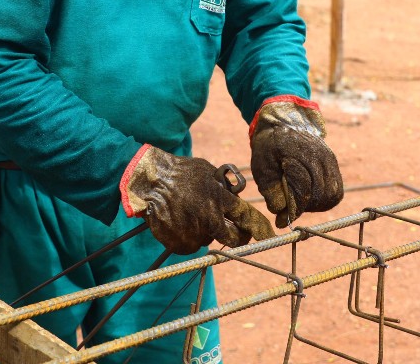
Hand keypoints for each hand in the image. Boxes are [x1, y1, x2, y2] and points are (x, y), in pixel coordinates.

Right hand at [121, 146, 274, 254]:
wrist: (150, 181)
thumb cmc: (180, 172)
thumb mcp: (208, 172)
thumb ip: (224, 187)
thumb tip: (235, 193)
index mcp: (221, 199)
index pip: (248, 218)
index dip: (260, 229)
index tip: (269, 236)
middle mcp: (210, 219)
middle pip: (234, 239)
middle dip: (237, 237)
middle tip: (232, 231)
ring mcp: (194, 233)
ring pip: (209, 240)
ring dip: (206, 232)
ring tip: (191, 215)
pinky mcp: (179, 243)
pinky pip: (190, 246)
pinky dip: (188, 238)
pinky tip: (180, 223)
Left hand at [250, 96, 343, 227]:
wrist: (284, 121)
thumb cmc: (270, 144)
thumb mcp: (261, 164)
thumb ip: (270, 187)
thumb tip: (280, 210)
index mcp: (300, 155)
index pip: (303, 191)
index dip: (292, 210)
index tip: (281, 221)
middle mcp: (320, 157)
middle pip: (320, 195)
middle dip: (304, 209)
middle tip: (289, 211)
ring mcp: (329, 159)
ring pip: (332, 194)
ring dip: (316, 205)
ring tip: (300, 204)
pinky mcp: (333, 163)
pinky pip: (336, 189)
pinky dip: (325, 198)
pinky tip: (310, 198)